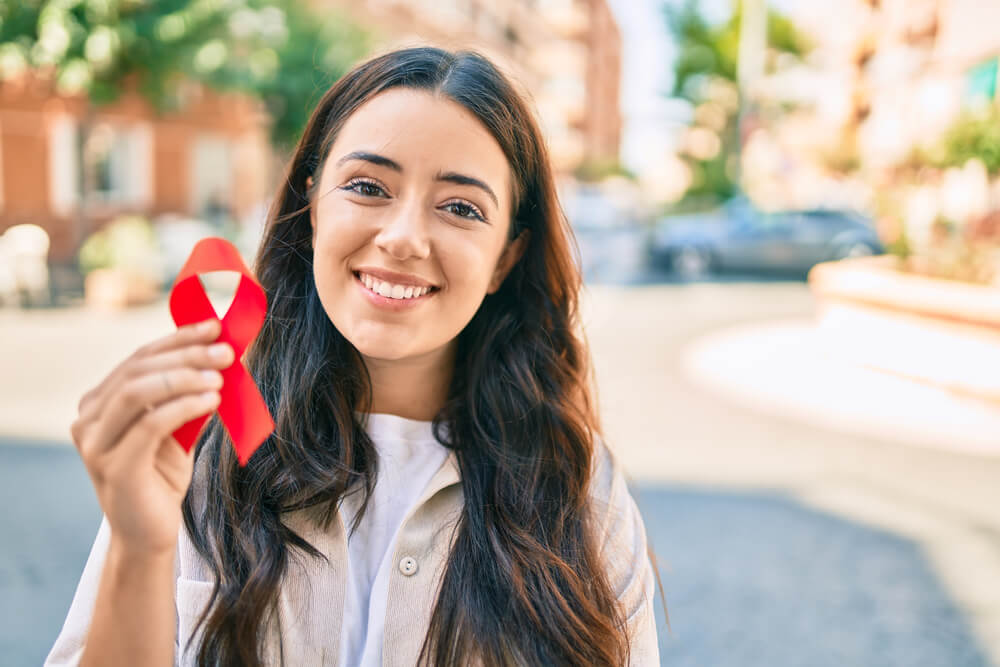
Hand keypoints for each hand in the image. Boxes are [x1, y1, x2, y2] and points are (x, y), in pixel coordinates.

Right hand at [71, 318, 234, 556]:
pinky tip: (211, 400)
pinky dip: (183, 406)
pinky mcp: (113, 467)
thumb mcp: (177, 428)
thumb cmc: (162, 478)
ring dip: (184, 377)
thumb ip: (187, 395)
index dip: (177, 338)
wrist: (149, 534)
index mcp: (99, 404)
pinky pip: (149, 425)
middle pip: (138, 370)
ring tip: (220, 376)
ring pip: (137, 391)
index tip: (214, 326)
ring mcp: (95, 444)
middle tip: (225, 351)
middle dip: (186, 355)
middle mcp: (87, 420)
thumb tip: (220, 355)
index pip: (139, 358)